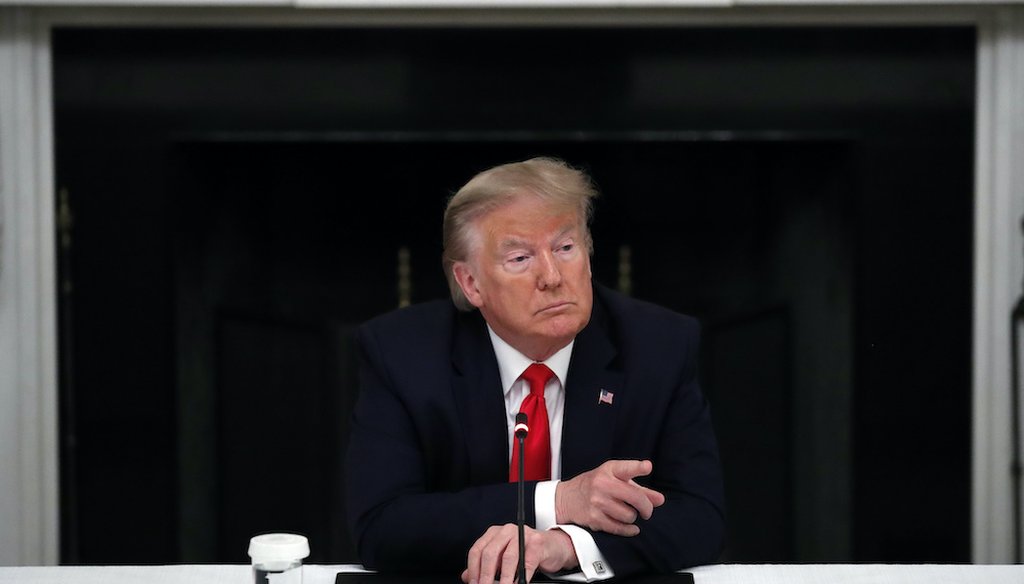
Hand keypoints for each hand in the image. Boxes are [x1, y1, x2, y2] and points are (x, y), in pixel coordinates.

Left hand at [461, 524, 577, 583]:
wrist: (552, 547)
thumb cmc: (526, 552)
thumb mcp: (502, 558)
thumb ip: (485, 566)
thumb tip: (467, 577)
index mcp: (495, 533)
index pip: (477, 550)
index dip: (473, 569)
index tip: (474, 583)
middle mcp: (507, 530)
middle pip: (490, 553)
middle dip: (486, 575)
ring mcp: (523, 535)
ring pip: (508, 558)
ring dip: (503, 579)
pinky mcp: (537, 543)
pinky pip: (527, 563)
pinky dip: (521, 578)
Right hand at [555, 459, 665, 535]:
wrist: (567, 498)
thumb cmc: (596, 486)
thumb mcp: (615, 480)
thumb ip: (639, 488)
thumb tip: (660, 500)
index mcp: (609, 470)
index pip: (625, 468)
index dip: (638, 467)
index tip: (647, 467)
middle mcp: (602, 484)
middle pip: (635, 498)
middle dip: (646, 507)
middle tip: (647, 511)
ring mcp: (597, 502)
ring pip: (630, 515)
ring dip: (633, 517)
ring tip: (627, 514)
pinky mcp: (594, 518)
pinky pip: (620, 528)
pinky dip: (629, 530)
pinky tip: (631, 527)